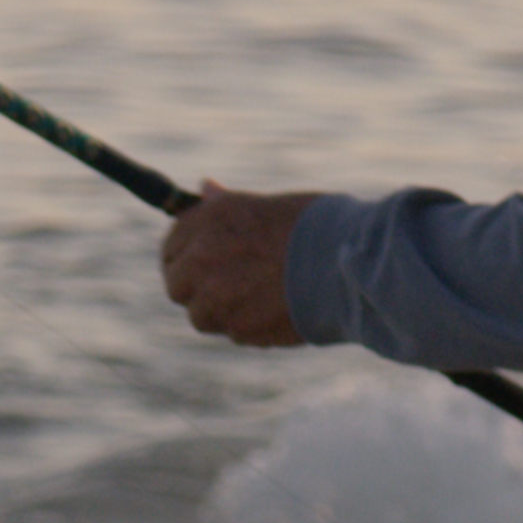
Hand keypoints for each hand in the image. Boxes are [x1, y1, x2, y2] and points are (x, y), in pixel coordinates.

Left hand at [159, 182, 321, 347]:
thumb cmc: (318, 226)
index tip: (200, 262)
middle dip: (196, 289)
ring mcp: (216, 296)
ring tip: (260, 301)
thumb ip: (227, 206)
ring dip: (222, 312)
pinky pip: (233, 333)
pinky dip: (250, 328)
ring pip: (201, 315)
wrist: (350, 264)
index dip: (186, 255)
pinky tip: (278, 312)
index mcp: (210, 218)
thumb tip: (205, 188)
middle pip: (176, 284)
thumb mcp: (267, 205)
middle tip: (226, 288)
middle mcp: (203, 256)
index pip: (172, 244)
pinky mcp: (238, 329)